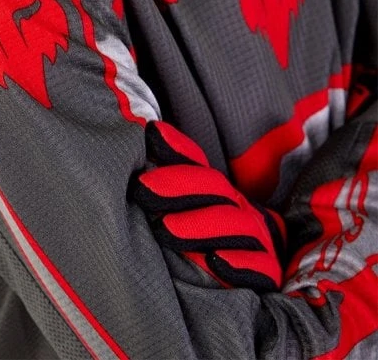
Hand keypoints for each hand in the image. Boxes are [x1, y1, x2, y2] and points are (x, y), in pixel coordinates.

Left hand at [131, 120, 286, 291]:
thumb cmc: (211, 241)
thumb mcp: (189, 208)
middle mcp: (239, 209)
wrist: (257, 276)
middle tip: (143, 189)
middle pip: (214, 189)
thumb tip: (150, 133)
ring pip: (233, 225)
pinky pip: (259, 267)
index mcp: (220, 192)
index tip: (151, 135)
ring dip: (198, 226)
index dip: (176, 149)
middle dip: (177, 186)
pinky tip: (215, 262)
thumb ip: (172, 172)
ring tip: (165, 229)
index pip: (198, 164)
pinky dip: (238, 264)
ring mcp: (256, 240)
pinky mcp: (268, 272)